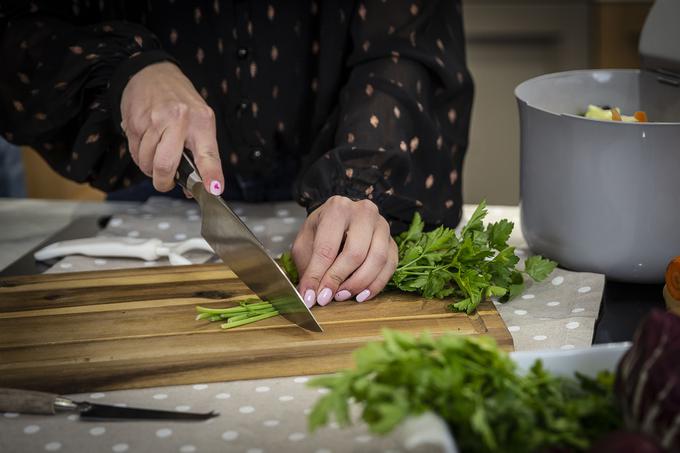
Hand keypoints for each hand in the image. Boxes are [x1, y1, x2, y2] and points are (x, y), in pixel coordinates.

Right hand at [120, 62, 223, 194]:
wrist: (152, 73)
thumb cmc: (181, 101)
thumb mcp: (200, 121)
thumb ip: (200, 153)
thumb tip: (198, 186)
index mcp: (201, 122)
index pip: (208, 155)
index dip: (211, 176)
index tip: (213, 190)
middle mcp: (178, 120)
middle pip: (165, 166)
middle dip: (163, 182)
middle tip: (166, 182)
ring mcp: (153, 121)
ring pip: (147, 163)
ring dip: (150, 168)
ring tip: (157, 155)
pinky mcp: (134, 122)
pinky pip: (135, 153)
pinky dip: (141, 156)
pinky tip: (147, 144)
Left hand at [292, 196, 397, 306]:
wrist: (340, 219)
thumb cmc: (321, 230)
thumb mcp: (305, 243)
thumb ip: (307, 267)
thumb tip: (310, 296)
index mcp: (337, 208)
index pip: (327, 247)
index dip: (318, 276)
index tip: (311, 296)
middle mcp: (364, 212)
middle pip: (355, 253)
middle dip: (339, 280)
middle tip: (326, 298)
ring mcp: (382, 226)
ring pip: (377, 260)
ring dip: (358, 284)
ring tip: (341, 295)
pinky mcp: (392, 241)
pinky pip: (390, 266)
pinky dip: (376, 284)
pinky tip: (361, 295)